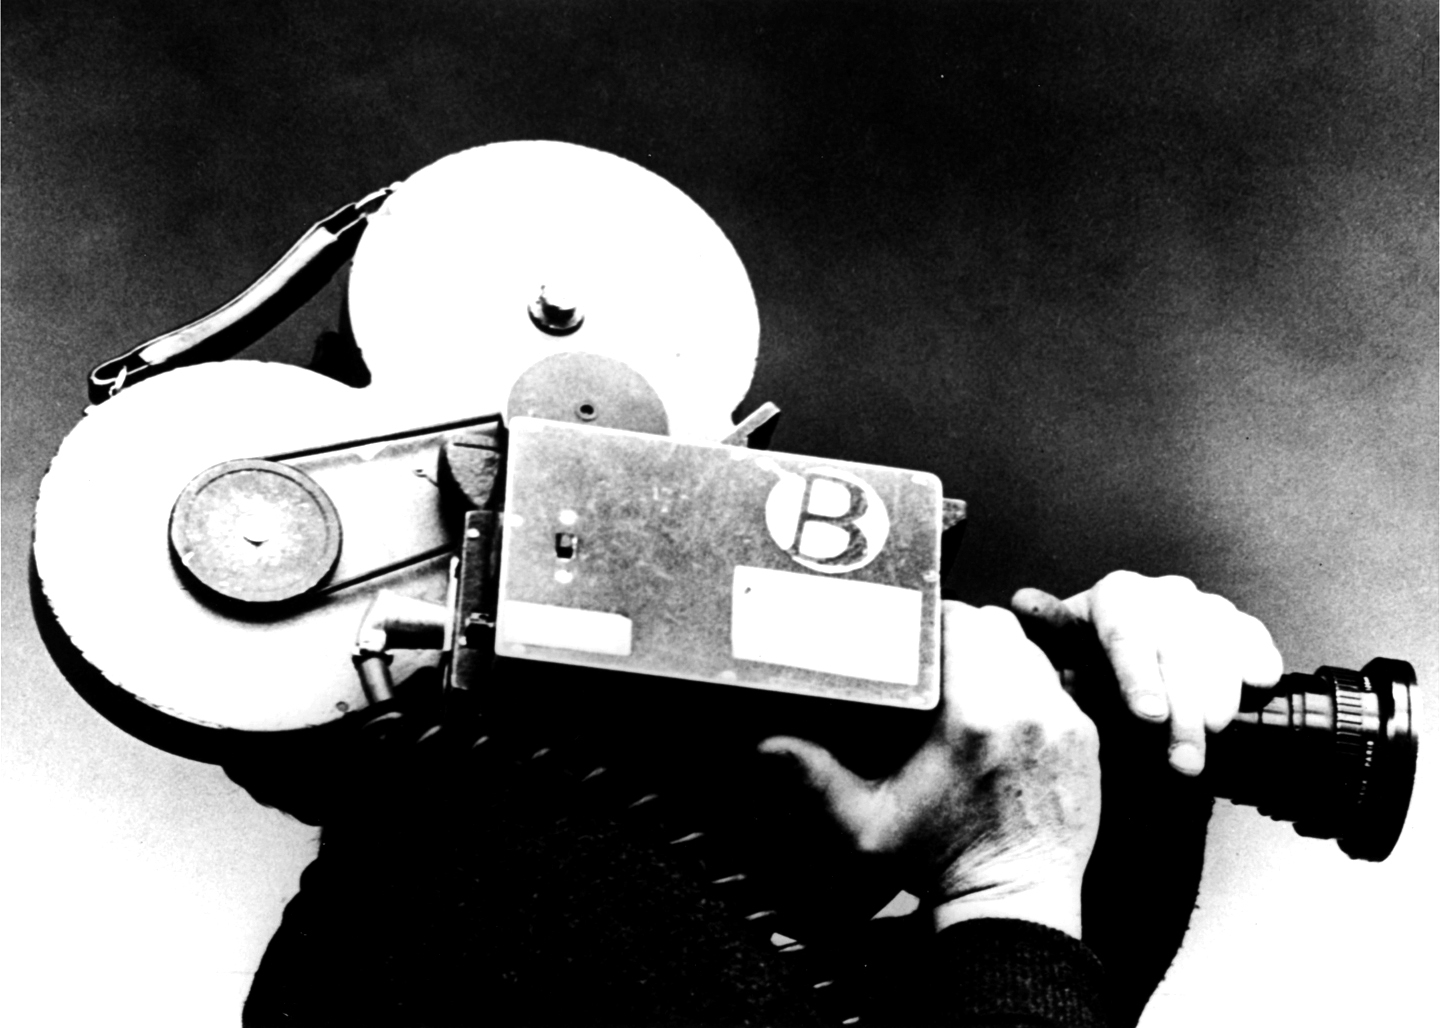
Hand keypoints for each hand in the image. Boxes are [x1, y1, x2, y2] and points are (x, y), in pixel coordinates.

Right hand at [760, 601, 1099, 938]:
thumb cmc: (941, 863)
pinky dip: (1029, 683)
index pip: (958, 623)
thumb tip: (767, 744)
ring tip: (969, 680)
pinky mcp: (1084, 737)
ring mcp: (1061, 721)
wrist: (1010, 902)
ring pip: (1028, 648)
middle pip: (995, 626)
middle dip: (963, 632)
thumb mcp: (863, 822)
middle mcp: (1023, 708)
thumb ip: (815, 776)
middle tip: (936, 657)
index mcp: (969, 717)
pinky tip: (1003, 709)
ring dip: (998, 653)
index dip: (932, 622)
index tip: (915, 639)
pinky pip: (1055, 682)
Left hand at [1012, 571, 1282, 774]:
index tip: (1148, 717)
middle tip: (1183, 761)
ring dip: (1219, 699)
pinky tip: (1256, 686)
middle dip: (1182, 710)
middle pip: (1177, 648)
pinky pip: (1251, 637)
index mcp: (1115, 596)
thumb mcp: (1062, 661)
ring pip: (1217, 647)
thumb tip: (1023, 600)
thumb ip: (1048, 639)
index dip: (1138, 676)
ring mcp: (1202, 606)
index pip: (1127, 631)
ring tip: (1211, 740)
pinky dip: (1256, 661)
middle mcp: (1160, 594)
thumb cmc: (1089, 674)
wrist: (1124, 680)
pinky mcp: (1236, 624)